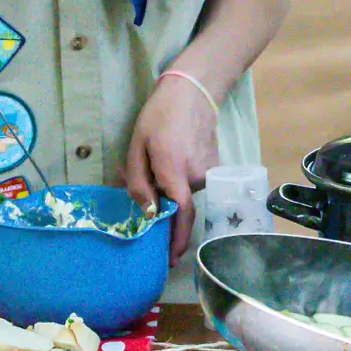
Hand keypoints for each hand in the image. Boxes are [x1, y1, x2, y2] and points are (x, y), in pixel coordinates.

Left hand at [122, 73, 219, 262]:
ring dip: (169, 188)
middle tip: (144, 190)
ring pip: (184, 192)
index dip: (176, 239)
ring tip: (155, 163)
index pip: (180, 214)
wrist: (193, 92)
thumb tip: (147, 214)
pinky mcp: (213, 167)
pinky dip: (179, 178)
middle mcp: (195, 177)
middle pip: (177, 205)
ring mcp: (208, 172)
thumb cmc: (160, 116)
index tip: (170, 259)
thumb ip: (138, 182)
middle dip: (161, 205)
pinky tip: (171, 157)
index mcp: (173, 171)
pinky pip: (191, 182)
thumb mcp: (137, 146)